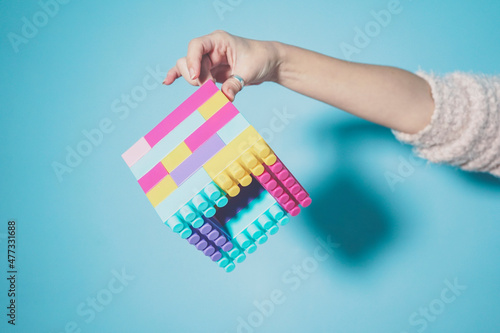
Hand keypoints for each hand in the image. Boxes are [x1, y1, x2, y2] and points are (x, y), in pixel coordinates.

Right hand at [163, 30, 280, 100]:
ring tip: (209, 90)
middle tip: (210, 88)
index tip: (196, 78)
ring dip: (195, 82)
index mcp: (219, 40)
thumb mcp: (249, 71)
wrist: (268, 63)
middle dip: (196, 76)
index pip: (197, 46)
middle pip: (189, 60)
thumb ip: (235, 83)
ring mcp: (208, 61)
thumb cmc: (260, 59)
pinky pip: (191, 74)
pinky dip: (180, 77)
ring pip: (189, 69)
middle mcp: (210, 49)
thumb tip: (225, 97)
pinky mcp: (209, 72)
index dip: (192, 61)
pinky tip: (167, 82)